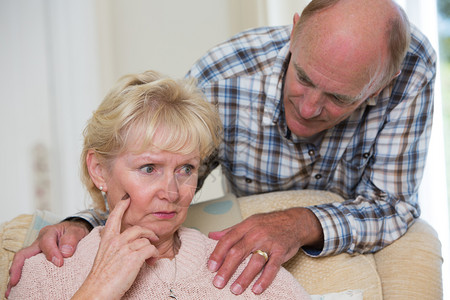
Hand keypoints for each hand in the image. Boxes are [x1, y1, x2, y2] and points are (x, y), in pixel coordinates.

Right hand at [5, 219, 90, 297]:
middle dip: (18, 267)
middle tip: (16, 281)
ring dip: (17, 275)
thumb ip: (72, 239)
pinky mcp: (38, 259)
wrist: (75, 232)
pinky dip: (24, 277)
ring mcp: (37, 251)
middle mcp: (39, 242)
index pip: (46, 242)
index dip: (52, 253)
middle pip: (24, 253)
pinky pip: (29, 268)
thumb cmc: (75, 232)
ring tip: (13, 289)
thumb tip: (65, 253)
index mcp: (49, 232)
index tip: (60, 263)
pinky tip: (20, 287)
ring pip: (23, 262)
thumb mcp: (77, 231)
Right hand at [73, 197, 158, 299]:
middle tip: (154, 237)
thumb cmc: (100, 278)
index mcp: (106, 240)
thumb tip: (125, 247)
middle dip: (148, 232)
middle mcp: (115, 241)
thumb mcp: (103, 257)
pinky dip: (154, 254)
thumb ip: (113, 247)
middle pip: (137, 228)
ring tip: (153, 253)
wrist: (97, 292)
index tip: (127, 199)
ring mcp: (125, 249)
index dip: (122, 206)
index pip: (114, 217)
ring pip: (145, 239)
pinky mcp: (134, 258)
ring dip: (152, 245)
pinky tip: (153, 260)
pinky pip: (150, 249)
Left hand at [207, 207, 322, 294]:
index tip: (211, 267)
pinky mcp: (281, 251)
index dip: (217, 253)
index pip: (228, 239)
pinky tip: (256, 289)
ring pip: (255, 261)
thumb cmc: (269, 223)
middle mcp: (256, 233)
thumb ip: (230, 230)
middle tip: (218, 283)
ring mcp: (269, 243)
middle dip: (226, 269)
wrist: (295, 221)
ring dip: (244, 277)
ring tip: (235, 289)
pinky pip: (272, 267)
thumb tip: (211, 236)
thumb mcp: (249, 222)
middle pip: (238, 251)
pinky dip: (264, 279)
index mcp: (246, 226)